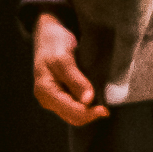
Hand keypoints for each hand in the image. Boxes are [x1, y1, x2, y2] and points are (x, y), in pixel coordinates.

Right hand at [30, 11, 108, 126]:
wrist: (48, 34)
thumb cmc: (53, 43)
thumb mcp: (63, 59)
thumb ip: (76, 80)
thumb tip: (88, 100)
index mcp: (45, 92)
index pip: (71, 112)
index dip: (89, 113)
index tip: (106, 109)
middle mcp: (48, 99)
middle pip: (74, 117)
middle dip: (91, 113)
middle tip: (107, 104)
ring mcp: (55, 98)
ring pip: (76, 114)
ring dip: (90, 109)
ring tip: (102, 99)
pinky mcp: (62, 95)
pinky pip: (77, 106)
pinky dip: (88, 103)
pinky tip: (96, 95)